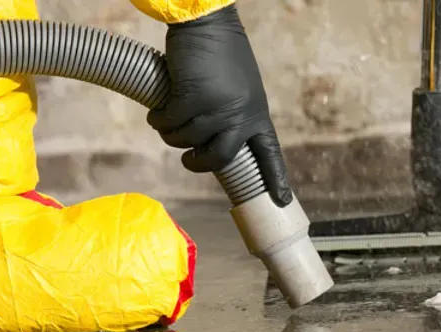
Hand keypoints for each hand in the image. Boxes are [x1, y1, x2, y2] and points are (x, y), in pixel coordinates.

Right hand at [149, 4, 292, 206]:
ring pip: (187, 142)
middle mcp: (240, 116)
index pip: (270, 153)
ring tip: (168, 117)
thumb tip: (214, 142)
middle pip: (219, 159)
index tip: (282, 200)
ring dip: (172, 134)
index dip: (276, 179)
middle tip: (188, 159)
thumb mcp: (239, 89)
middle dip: (198, 164)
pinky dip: (159, 119)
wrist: (206, 22)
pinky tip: (158, 110)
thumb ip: (234, 115)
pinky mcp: (192, 99)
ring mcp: (217, 108)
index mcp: (256, 114)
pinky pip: (169, 124)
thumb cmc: (220, 55)